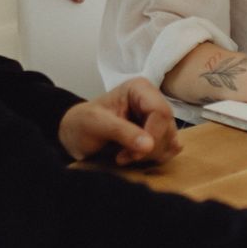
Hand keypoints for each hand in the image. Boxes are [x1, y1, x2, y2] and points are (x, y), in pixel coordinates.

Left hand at [58, 79, 181, 165]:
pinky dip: (154, 158)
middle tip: (123, 157)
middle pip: (168, 128)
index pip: (161, 112)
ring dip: (149, 155)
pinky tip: (134, 157)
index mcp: (140, 89)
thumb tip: (149, 145)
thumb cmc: (82, 124)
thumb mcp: (97, 125)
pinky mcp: (158, 135)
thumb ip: (122, 132)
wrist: (76, 136)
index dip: (152, 136)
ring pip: (170, 141)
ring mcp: (157, 119)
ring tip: (125, 156)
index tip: (133, 155)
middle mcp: (152, 100)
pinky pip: (169, 149)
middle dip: (148, 148)